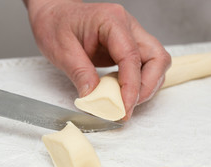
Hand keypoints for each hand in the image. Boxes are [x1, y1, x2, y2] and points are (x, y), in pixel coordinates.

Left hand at [24, 0, 170, 119]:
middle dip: (146, 86)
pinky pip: (143, 65)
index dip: (131, 86)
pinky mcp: (127, 46)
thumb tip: (94, 97)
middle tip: (127, 107)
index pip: (131, 56)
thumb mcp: (62, 51)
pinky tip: (122, 92)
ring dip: (145, 86)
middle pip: (156, 57)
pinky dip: (137, 82)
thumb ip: (80, 73)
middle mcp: (127, 26)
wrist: (54, 15)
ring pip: (155, 62)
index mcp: (111, 21)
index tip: (125, 107)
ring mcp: (130, 35)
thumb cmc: (56, 25)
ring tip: (125, 102)